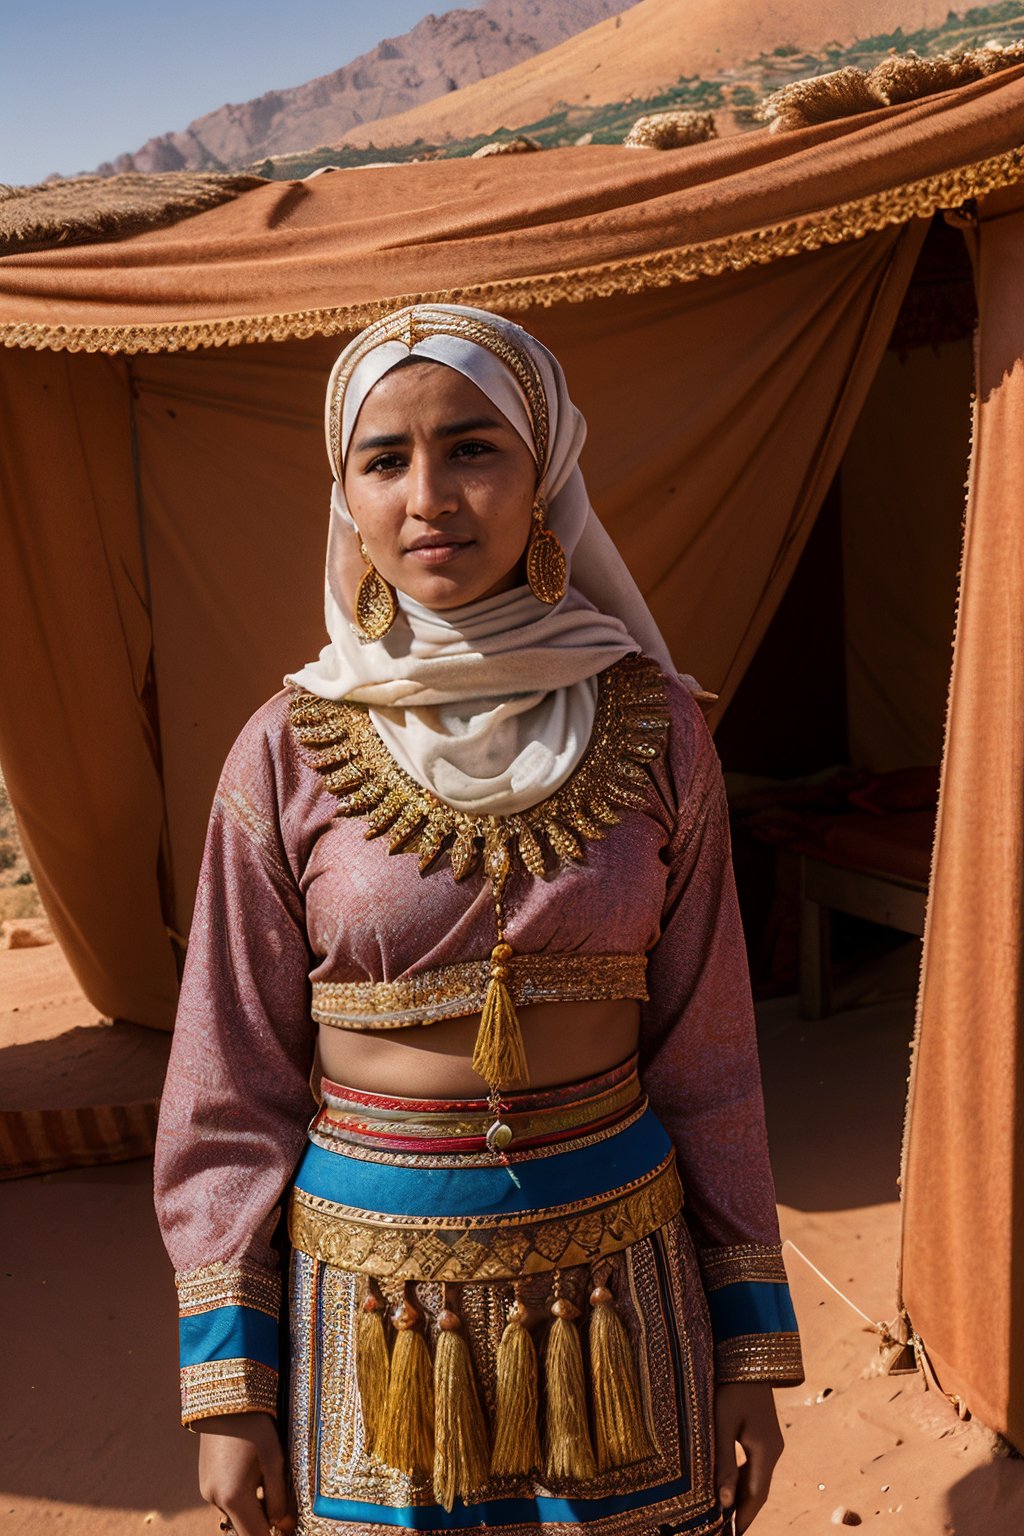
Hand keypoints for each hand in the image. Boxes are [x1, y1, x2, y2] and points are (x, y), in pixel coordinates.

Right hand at [196, 1411, 295, 1535]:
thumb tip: (284, 1526)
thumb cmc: (254, 1426)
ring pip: (236, 1514)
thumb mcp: (274, 1459)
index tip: (289, 1530)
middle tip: (285, 1508)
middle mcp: (216, 1500)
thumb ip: (279, 1497)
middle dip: (264, 1523)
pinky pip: (228, 1501)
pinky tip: (254, 1472)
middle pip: (244, 1528)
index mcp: (233, 1497)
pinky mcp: (205, 1483)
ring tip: (268, 1479)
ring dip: (254, 1509)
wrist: (224, 1399)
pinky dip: (243, 1497)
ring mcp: (207, 1492)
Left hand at [714, 1382, 783, 1532]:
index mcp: (766, 1450)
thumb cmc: (732, 1386)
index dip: (744, 1518)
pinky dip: (741, 1479)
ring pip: (756, 1477)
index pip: (756, 1496)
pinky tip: (727, 1485)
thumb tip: (723, 1502)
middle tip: (727, 1531)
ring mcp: (770, 1441)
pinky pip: (753, 1464)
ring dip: (742, 1496)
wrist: (749, 1355)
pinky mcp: (762, 1433)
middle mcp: (773, 1449)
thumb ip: (723, 1461)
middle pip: (758, 1490)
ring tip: (725, 1515)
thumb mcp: (722, 1423)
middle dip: (743, 1512)